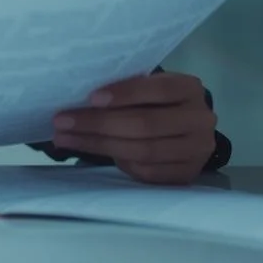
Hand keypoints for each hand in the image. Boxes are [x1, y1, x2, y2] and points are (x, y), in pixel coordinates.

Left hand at [50, 72, 217, 184]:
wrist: (185, 130)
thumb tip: (79, 98)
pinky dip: (119, 163)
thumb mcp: (148, 88)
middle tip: (62, 121)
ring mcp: (197, 150)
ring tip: (65, 138)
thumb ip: (125, 91)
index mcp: (189, 89)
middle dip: (99, 123)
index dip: (125, 93)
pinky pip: (147, 172)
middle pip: (146, 124)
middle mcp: (200, 119)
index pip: (158, 89)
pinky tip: (93, 152)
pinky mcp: (188, 174)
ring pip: (143, 151)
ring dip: (98, 145)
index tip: (91, 98)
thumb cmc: (155, 103)